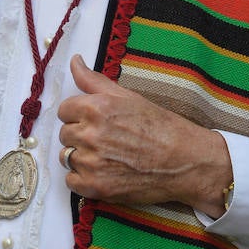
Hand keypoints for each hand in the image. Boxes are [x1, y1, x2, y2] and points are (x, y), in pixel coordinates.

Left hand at [56, 56, 231, 216]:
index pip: (64, 110)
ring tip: (106, 156)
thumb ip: (94, 80)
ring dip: (81, 157)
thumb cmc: (160, 127)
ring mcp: (92, 162)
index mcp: (96, 108)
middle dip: (81, 135)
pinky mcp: (96, 186)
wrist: (184, 161)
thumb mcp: (128, 96)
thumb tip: (75, 61)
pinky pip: (71, 181)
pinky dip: (83, 178)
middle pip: (65, 134)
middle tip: (106, 139)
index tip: (94, 121)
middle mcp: (91, 134)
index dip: (79, 115)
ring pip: (66, 157)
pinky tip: (103, 172)